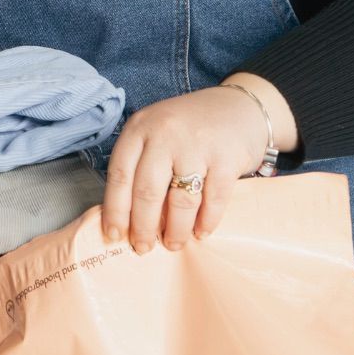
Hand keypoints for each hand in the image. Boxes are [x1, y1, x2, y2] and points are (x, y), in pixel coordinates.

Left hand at [99, 85, 274, 254]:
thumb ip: (141, 163)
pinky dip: (206, 222)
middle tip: (143, 248)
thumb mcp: (157, 132)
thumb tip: (128, 217)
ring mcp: (197, 144)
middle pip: (147, 191)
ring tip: (173, 244)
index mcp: (141, 127)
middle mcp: (165, 133)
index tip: (114, 235)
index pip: (119, 174)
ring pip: (180, 200)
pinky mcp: (227, 157)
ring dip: (175, 230)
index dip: (115, 210)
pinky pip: (213, 200)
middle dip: (143, 227)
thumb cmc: (191, 127)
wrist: (239, 106)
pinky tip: (201, 232)